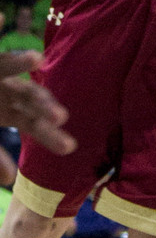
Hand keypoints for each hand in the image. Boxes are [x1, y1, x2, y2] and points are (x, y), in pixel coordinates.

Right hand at [0, 51, 75, 184]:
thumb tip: (9, 179)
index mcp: (10, 112)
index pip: (33, 122)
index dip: (49, 134)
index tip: (68, 147)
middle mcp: (9, 93)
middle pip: (32, 101)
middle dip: (46, 110)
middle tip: (61, 118)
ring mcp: (2, 80)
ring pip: (20, 84)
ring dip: (36, 89)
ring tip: (48, 86)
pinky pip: (3, 66)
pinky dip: (17, 63)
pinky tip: (35, 58)